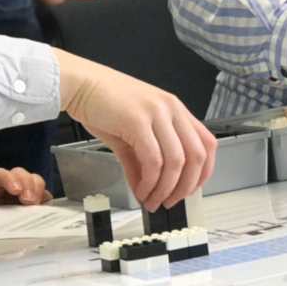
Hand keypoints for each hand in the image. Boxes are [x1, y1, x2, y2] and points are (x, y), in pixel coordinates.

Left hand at [0, 167, 52, 212]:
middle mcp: (10, 189)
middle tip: (29, 201)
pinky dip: (46, 200)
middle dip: (27, 183)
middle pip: (20, 173)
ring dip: (37, 189)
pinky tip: (43, 211)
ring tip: (36, 205)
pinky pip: (46, 196)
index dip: (9, 178)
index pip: (0, 175)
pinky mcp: (39, 206)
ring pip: (35, 180)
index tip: (16, 190)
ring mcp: (26, 196)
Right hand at [53, 49, 215, 211]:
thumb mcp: (131, 135)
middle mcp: (172, 109)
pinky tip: (141, 190)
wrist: (79, 83)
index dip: (202, 172)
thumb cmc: (103, 104)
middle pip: (196, 156)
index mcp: (176, 110)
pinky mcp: (137, 120)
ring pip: (176, 161)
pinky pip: (153, 160)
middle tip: (169, 202)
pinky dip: (150, 182)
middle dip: (185, 187)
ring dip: (165, 189)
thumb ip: (141, 163)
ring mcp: (157, 112)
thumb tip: (145, 191)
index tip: (189, 190)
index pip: (207, 144)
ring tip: (152, 200)